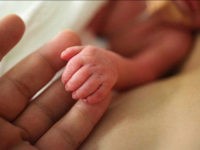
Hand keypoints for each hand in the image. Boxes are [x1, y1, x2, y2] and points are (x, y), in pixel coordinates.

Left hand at [0, 15, 110, 149]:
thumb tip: (15, 20)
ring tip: (100, 72)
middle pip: (42, 97)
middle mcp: (4, 135)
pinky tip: (101, 97)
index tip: (65, 39)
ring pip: (60, 117)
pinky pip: (70, 138)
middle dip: (65, 73)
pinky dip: (86, 117)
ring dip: (81, 94)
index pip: (15, 81)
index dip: (42, 59)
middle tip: (86, 51)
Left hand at [61, 45, 117, 103]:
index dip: (66, 76)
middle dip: (72, 85)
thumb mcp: (83, 50)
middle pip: (80, 77)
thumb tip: (62, 56)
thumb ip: (71, 51)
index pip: (73, 66)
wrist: (113, 63)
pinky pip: (100, 93)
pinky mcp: (109, 82)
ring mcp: (103, 73)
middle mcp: (95, 64)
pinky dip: (92, 99)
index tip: (64, 82)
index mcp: (87, 55)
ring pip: (89, 86)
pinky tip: (86, 100)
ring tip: (75, 95)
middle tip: (68, 89)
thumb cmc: (93, 58)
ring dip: (80, 93)